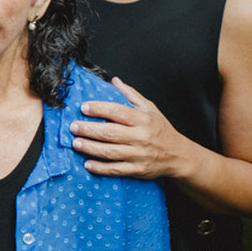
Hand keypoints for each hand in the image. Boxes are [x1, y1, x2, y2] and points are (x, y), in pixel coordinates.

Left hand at [70, 77, 189, 180]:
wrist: (178, 155)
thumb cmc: (161, 130)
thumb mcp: (150, 108)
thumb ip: (131, 95)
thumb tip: (114, 81)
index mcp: (142, 119)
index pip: (117, 111)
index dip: (99, 109)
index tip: (84, 107)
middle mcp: (140, 136)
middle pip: (110, 132)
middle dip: (89, 129)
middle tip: (73, 126)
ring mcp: (138, 154)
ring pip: (110, 152)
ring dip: (91, 148)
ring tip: (76, 143)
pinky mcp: (137, 170)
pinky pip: (116, 169)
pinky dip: (101, 168)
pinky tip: (88, 164)